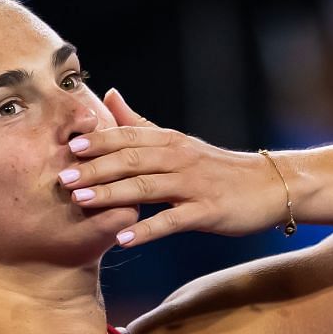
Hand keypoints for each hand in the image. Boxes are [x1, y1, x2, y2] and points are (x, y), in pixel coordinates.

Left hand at [60, 89, 288, 247]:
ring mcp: (193, 184)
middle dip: (95, 168)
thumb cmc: (218, 168)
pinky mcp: (207, 211)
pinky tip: (124, 238)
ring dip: (112, 194)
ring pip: (146, 187)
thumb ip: (141, 124)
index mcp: (169, 141)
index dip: (97, 141)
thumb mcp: (179, 142)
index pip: (127, 136)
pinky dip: (147, 229)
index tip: (66, 146)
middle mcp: (179, 158)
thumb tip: (110, 95)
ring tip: (82, 202)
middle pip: (131, 160)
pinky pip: (172, 221)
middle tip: (63, 178)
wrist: (270, 186)